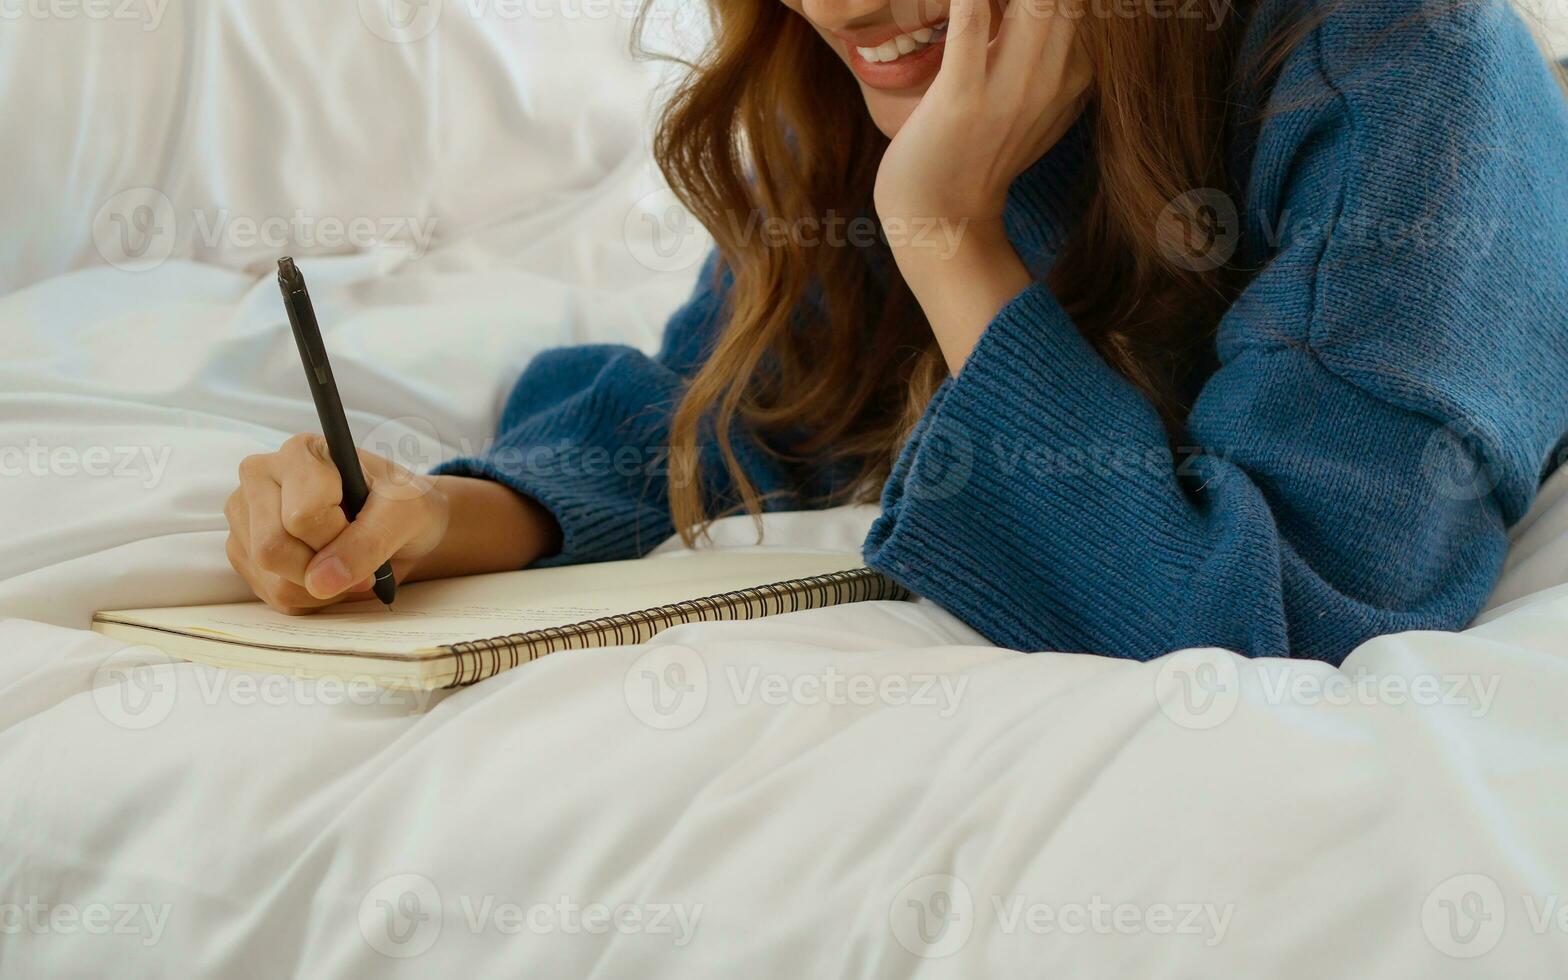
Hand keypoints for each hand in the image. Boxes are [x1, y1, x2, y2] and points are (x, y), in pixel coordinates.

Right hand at [225, 433, 448, 613]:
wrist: (398, 521)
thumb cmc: (402, 505)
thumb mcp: (405, 512)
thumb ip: (369, 540)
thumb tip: (321, 581)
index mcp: (300, 453)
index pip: (302, 516)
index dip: (340, 537)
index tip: (366, 528)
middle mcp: (261, 476)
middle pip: (272, 548)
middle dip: (324, 567)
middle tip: (359, 557)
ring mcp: (245, 515)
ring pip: (271, 576)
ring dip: (321, 586)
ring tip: (346, 562)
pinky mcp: (243, 550)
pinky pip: (271, 594)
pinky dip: (309, 596)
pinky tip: (328, 571)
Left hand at [872, 0, 1089, 371]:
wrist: (939, 224)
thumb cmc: (973, 151)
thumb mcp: (1027, 92)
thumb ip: (1044, 40)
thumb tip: (1045, 4)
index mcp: (1078, 69)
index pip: (1101, 1)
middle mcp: (1057, 74)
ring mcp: (1013, 86)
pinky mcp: (964, 98)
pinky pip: (973, 20)